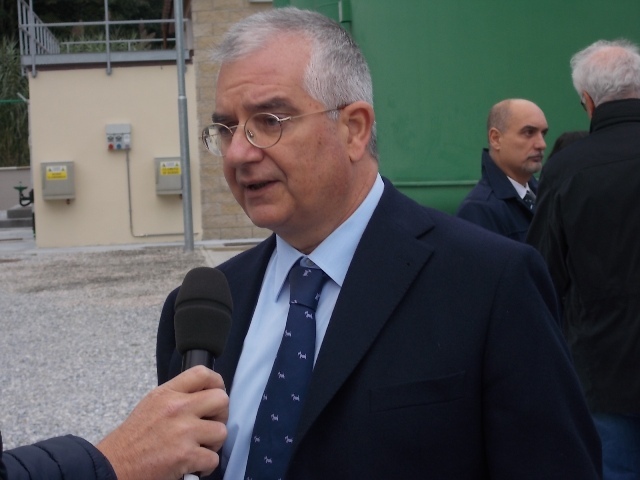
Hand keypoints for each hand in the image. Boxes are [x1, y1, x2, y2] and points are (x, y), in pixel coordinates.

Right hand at [97, 366, 228, 479]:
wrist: (113, 466)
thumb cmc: (132, 439)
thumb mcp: (152, 404)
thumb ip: (177, 396)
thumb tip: (203, 395)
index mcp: (167, 394)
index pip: (202, 373)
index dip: (217, 383)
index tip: (216, 393)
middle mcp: (177, 408)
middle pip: (221, 399)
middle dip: (220, 415)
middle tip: (210, 425)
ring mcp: (183, 432)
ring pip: (221, 431)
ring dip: (213, 443)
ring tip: (200, 447)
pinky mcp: (185, 456)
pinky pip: (213, 458)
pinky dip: (206, 466)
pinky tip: (194, 465)